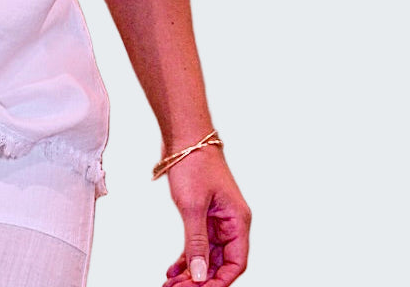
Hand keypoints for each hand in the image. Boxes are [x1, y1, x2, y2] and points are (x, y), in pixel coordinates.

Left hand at [161, 148, 249, 286]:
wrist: (185, 136)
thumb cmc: (194, 163)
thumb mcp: (193, 206)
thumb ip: (197, 243)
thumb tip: (199, 275)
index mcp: (237, 220)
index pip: (235, 263)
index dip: (220, 281)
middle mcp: (231, 222)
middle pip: (220, 262)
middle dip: (201, 279)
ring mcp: (217, 219)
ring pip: (207, 255)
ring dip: (191, 272)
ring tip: (172, 285)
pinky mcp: (203, 214)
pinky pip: (198, 243)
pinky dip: (187, 257)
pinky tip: (173, 271)